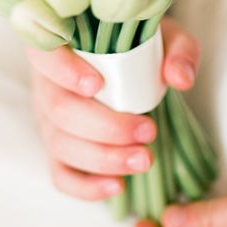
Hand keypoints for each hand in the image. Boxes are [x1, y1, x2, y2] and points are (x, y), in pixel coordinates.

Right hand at [28, 17, 199, 199]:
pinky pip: (62, 175)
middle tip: (148, 131)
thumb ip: (178, 51)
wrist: (136, 65)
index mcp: (63, 45)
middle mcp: (47, 83)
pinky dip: (86, 186)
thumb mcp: (168, 39)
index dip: (63, 70)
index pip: (45, 53)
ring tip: (144, 159)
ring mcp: (49, 120)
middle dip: (105, 126)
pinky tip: (118, 185)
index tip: (97, 84)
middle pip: (59, 109)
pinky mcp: (60, 150)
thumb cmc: (144, 48)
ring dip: (103, 158)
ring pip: (61, 145)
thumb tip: (181, 79)